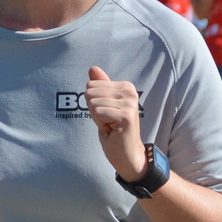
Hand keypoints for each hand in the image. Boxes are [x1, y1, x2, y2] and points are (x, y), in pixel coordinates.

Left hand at [85, 65, 145, 180]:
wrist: (126, 154)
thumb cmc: (114, 130)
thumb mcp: (104, 105)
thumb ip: (100, 86)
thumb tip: (92, 68)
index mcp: (126, 86)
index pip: (91, 85)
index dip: (94, 103)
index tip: (107, 114)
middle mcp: (130, 92)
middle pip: (91, 93)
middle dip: (94, 111)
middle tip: (109, 121)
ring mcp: (129, 103)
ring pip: (93, 103)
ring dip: (98, 119)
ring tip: (111, 126)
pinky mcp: (126, 115)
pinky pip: (98, 113)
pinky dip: (101, 124)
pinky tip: (113, 130)